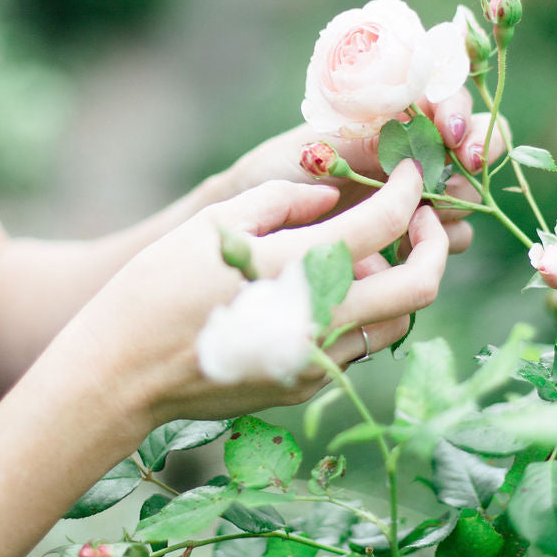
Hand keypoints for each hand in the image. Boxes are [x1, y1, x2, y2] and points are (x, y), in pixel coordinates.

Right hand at [71, 162, 446, 434]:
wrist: (122, 375)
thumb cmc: (156, 288)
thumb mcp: (213, 223)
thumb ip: (282, 202)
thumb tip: (333, 196)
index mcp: (294, 267)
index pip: (385, 223)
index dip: (409, 191)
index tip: (411, 172)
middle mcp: (318, 318)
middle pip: (420, 284)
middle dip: (435, 241)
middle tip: (421, 216)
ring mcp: (318, 358)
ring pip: (398, 319)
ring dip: (400, 281)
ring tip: (369, 255)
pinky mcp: (308, 384)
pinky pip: (361, 344)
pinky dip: (364, 312)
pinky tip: (331, 290)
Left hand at [226, 89, 507, 255]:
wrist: (257, 222)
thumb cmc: (281, 169)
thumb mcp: (316, 148)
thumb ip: (364, 139)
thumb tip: (407, 126)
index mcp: (397, 113)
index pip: (449, 95)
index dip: (460, 108)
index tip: (452, 131)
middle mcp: (419, 148)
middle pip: (481, 139)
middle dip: (481, 148)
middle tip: (467, 161)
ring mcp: (423, 192)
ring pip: (472, 192)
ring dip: (457, 199)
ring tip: (422, 211)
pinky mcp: (418, 233)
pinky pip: (454, 235)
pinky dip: (442, 238)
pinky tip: (406, 242)